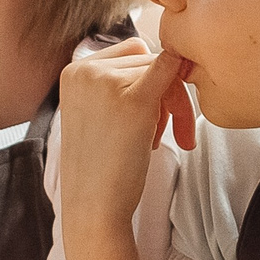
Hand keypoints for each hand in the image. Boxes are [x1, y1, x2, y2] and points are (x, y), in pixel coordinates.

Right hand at [57, 38, 193, 234]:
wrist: (93, 205)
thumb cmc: (101, 165)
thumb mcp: (97, 112)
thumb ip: (119, 82)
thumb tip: (171, 56)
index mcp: (74, 70)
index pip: (129, 53)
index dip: (146, 80)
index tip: (153, 115)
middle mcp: (85, 69)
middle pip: (146, 59)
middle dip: (162, 93)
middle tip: (166, 134)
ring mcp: (107, 81)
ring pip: (161, 69)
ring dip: (172, 104)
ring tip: (157, 140)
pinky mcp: (133, 99)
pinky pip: (169, 70)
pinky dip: (181, 83)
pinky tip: (185, 124)